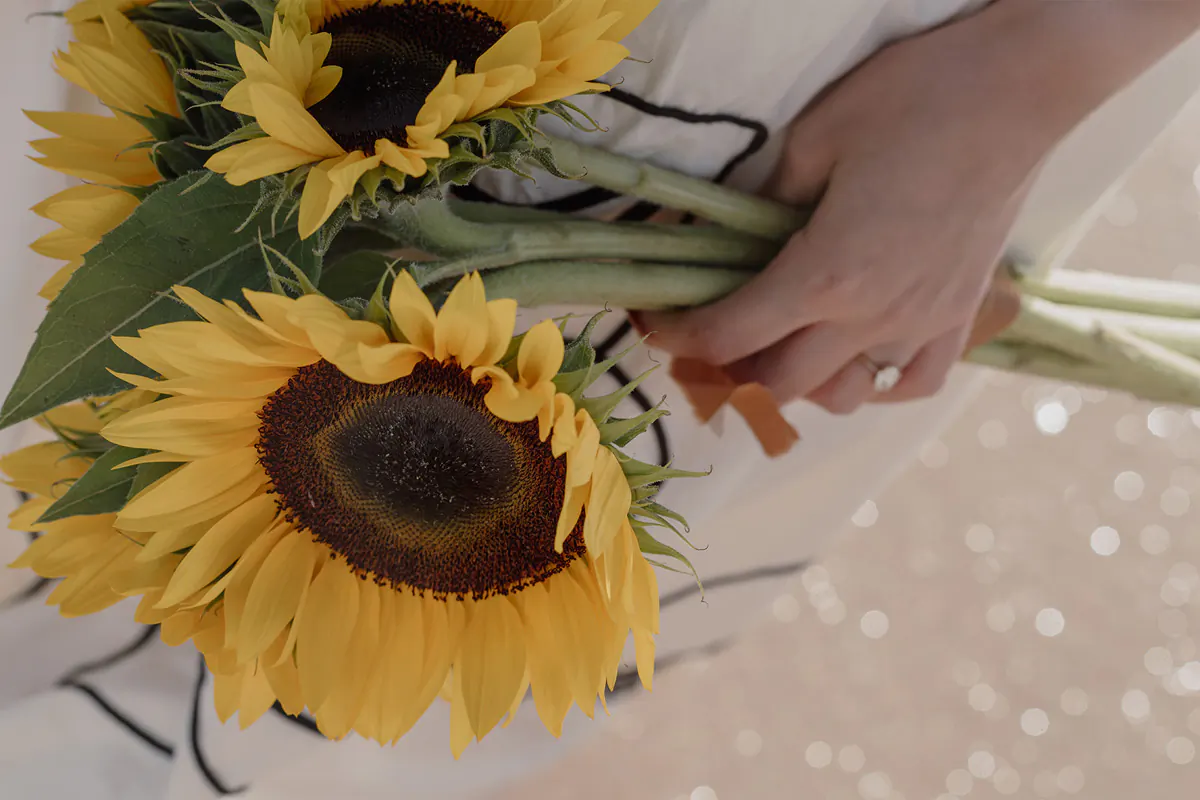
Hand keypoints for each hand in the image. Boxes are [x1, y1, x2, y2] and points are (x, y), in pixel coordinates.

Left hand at [640, 0, 1199, 413]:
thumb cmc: (916, 98)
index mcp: (826, 274)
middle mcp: (872, 317)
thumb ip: (761, 203)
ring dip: (798, 384)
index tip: (657, 324)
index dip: (679, 336)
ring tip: (779, 345)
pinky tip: (855, 358)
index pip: (730, 335)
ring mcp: (921, 323)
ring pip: (842, 395)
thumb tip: (723, 235)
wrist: (1023, 87)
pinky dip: (877, 384)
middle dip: (727, 370)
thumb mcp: (814, 139)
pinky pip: (915, 381)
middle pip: (777, 384)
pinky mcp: (960, 313)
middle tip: (706, 337)